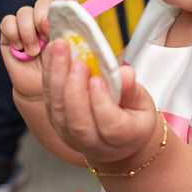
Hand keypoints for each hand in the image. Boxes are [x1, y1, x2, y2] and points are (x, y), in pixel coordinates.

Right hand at [0, 0, 77, 100]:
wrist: (40, 90)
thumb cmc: (61, 72)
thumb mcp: (75, 55)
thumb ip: (79, 38)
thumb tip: (83, 24)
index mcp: (64, 19)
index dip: (62, 5)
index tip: (60, 23)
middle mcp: (45, 18)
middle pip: (43, 1)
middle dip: (43, 19)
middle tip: (46, 38)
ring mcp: (26, 24)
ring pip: (24, 11)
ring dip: (28, 31)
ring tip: (33, 52)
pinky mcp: (9, 32)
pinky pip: (7, 21)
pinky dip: (13, 33)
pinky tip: (20, 48)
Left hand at [42, 39, 162, 168]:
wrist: (118, 140)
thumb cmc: (134, 117)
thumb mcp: (142, 103)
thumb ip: (131, 90)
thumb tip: (124, 72)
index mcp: (123, 139)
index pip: (110, 126)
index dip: (102, 102)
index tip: (98, 79)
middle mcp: (93, 143)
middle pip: (78, 121)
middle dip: (74, 88)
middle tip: (77, 61)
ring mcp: (70, 136)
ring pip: (58, 111)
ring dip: (56, 77)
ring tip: (60, 49)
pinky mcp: (56, 123)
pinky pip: (49, 101)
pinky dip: (49, 76)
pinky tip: (53, 54)